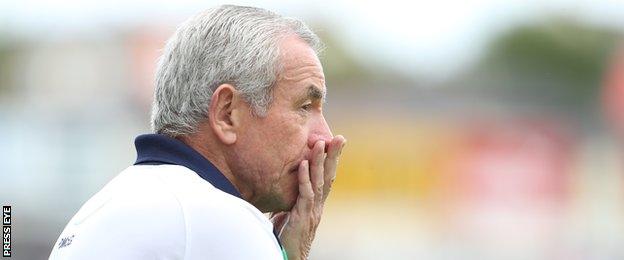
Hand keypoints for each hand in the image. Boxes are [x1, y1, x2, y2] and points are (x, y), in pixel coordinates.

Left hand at [271, 135, 345, 259]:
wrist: (289, 256)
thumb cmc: (286, 236)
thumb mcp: (289, 213)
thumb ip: (291, 199)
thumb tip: (282, 186)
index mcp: (316, 203)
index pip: (327, 177)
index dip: (332, 160)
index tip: (335, 143)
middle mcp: (318, 205)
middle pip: (328, 176)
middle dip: (334, 156)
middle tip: (339, 138)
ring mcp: (312, 210)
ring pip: (318, 182)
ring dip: (319, 162)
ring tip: (320, 143)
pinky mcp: (303, 216)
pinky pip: (305, 194)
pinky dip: (304, 178)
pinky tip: (304, 164)